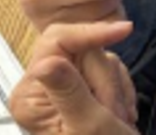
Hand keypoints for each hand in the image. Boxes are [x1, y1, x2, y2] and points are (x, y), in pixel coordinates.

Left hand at [9, 22, 140, 134]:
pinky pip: (108, 73)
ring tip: (119, 120)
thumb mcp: (88, 126)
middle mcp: (40, 90)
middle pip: (81, 49)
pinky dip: (121, 93)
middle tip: (116, 113)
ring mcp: (61, 91)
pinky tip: (121, 117)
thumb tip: (45, 62)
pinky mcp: (80, 93)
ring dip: (116, 89)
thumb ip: (68, 91)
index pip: (56, 41)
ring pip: (98, 60)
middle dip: (106, 79)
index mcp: (31, 96)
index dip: (90, 34)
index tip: (124, 31)